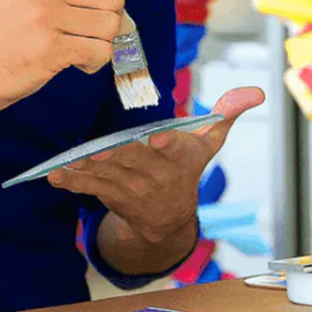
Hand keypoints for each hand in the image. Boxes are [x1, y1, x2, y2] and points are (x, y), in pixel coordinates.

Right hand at [0, 0, 132, 112]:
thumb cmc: (13, 27)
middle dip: (110, 15)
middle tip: (86, 26)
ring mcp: (46, 17)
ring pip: (112, 26)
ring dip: (101, 41)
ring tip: (76, 43)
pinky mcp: (51, 50)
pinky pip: (102, 52)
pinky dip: (94, 61)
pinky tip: (74, 60)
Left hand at [47, 87, 264, 246]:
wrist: (167, 220)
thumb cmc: (186, 167)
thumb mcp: (209, 143)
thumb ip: (227, 114)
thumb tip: (257, 91)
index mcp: (179, 158)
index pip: (175, 150)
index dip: (167, 145)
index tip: (158, 138)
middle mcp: (155, 176)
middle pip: (135, 163)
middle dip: (119, 158)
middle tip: (102, 150)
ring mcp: (130, 189)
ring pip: (108, 178)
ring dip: (89, 170)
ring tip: (71, 161)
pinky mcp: (108, 196)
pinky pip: (87, 190)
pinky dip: (70, 182)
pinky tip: (54, 174)